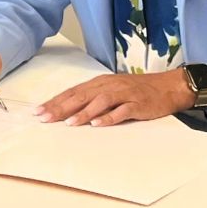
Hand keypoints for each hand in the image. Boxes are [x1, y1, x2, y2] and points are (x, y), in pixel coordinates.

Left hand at [34, 70, 193, 126]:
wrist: (168, 86)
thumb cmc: (137, 90)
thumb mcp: (112, 90)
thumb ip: (92, 98)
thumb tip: (67, 110)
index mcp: (100, 82)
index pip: (73, 92)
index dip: (55, 101)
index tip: (38, 111)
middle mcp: (109, 85)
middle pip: (81, 96)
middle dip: (61, 107)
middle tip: (45, 118)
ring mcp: (124, 94)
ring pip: (100, 102)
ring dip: (83, 113)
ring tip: (68, 123)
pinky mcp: (138, 104)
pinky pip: (122, 111)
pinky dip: (109, 117)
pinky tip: (98, 124)